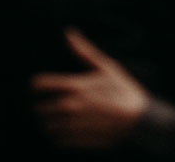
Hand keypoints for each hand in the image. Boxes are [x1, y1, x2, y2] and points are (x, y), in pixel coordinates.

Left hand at [30, 30, 149, 148]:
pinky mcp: (79, 140)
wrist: (139, 120)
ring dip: (48, 122)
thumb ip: (83, 51)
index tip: (37, 87)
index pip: (39, 85)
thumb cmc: (123, 91)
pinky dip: (57, 136)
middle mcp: (70, 106)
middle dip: (40, 105)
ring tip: (56, 118)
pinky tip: (65, 130)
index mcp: (75, 86)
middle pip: (39, 108)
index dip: (35, 85)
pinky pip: (56, 141)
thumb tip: (68, 33)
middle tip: (47, 104)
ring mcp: (74, 125)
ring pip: (46, 126)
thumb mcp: (106, 67)